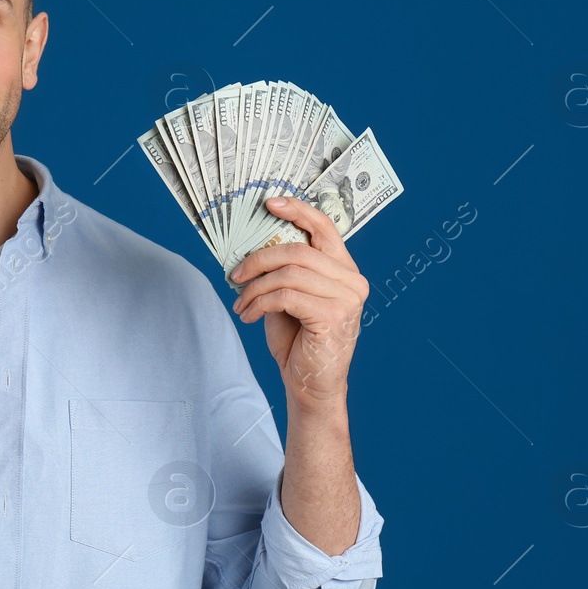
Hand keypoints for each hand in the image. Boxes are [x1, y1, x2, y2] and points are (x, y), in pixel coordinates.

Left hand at [228, 196, 368, 407]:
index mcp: (344, 270)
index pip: (325, 227)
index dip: (297, 210)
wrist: (311, 385)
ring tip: (241, 303)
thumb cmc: (300, 341)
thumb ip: (284, 270)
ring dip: (255, 287)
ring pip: (288, 273)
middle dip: (258, 259)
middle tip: (235, 274)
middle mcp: (352, 280)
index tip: (270, 203)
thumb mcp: (290, 297)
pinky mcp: (333, 316)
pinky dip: (258, 303)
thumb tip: (254, 245)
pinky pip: (285, 296)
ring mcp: (346, 298)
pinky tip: (248, 315)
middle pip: (297, 250)